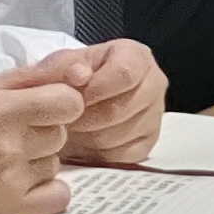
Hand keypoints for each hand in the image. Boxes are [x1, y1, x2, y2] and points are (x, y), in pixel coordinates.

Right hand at [0, 75, 80, 213]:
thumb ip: (27, 79)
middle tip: (3, 138)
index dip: (58, 103)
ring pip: (58, 161)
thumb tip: (82, 68)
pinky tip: (16, 186)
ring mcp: (8, 179)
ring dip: (37, 161)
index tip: (38, 108)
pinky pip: (59, 196)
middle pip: (63, 131)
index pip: (69, 100)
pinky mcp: (7, 211)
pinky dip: (45, 192)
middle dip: (42, 131)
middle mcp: (4, 142)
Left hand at [24, 39, 165, 165]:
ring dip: (86, 136)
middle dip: (83, 117)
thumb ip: (61, 66)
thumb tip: (78, 75)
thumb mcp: (60, 64)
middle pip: (119, 109)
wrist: (78, 98)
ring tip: (72, 126)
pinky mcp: (147, 143)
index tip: (71, 98)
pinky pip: (120, 156)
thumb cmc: (74, 77)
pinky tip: (84, 140)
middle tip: (63, 117)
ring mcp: (154, 116)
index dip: (93, 89)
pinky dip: (96, 153)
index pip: (124, 73)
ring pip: (117, 136)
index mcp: (136, 57)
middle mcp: (153, 84)